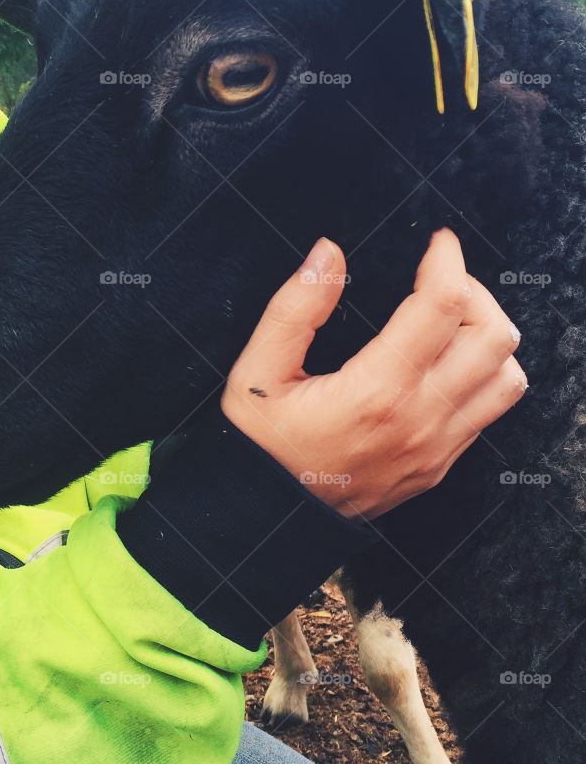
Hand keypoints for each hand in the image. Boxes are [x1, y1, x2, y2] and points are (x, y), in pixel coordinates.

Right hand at [220, 227, 526, 519]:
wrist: (265, 521)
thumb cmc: (257, 448)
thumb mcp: (256, 374)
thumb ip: (294, 309)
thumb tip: (329, 253)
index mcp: (376, 393)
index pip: (443, 306)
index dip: (447, 260)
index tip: (437, 242)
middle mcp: (418, 422)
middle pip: (495, 337)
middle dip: (474, 294)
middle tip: (438, 283)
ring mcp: (435, 450)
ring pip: (508, 378)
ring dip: (487, 339)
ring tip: (447, 325)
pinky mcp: (438, 467)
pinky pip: (488, 412)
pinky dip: (479, 376)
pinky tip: (438, 364)